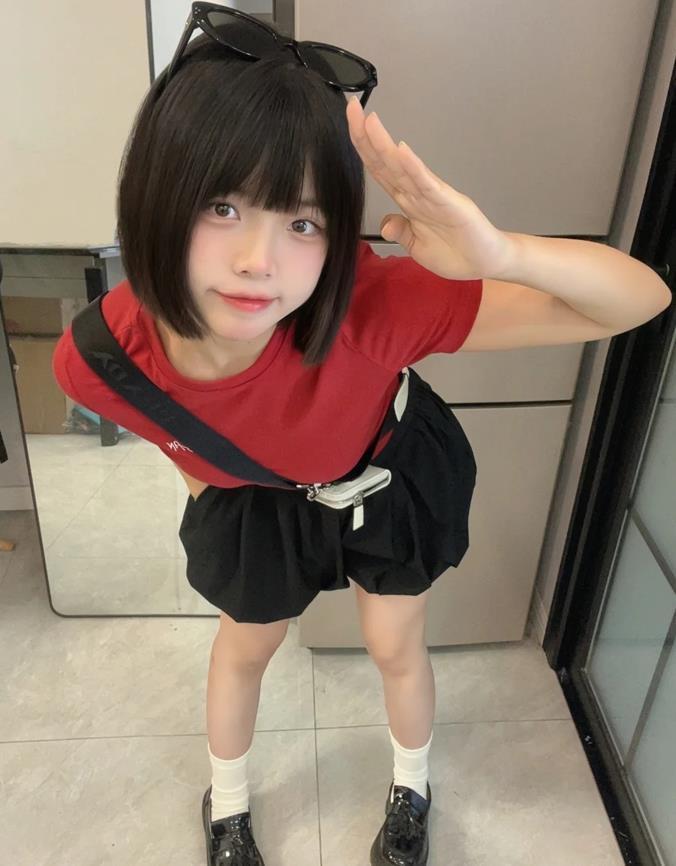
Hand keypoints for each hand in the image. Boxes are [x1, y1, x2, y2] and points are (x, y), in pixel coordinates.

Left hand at [345, 96, 514, 280]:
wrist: (487, 262)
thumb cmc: (456, 253)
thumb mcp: (417, 246)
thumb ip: (402, 232)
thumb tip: (386, 222)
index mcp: (408, 201)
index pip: (380, 169)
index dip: (363, 147)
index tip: (351, 122)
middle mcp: (418, 193)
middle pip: (386, 161)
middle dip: (367, 135)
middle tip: (351, 106)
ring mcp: (433, 195)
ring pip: (403, 167)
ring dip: (384, 145)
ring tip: (369, 121)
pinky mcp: (449, 204)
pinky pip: (427, 184)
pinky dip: (414, 167)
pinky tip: (401, 151)